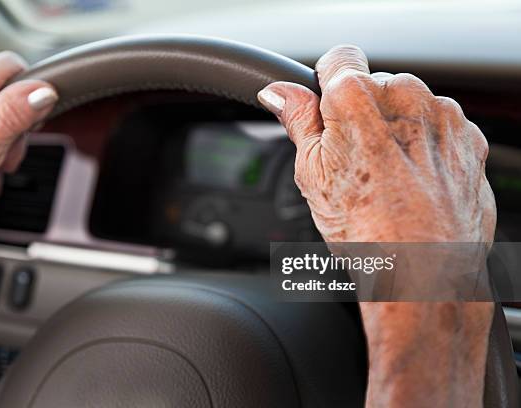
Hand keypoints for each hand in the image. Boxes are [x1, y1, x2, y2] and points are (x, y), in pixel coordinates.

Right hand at [258, 45, 495, 243]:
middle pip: (376, 85)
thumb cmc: (366, 231)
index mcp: (358, 98)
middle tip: (355, 161)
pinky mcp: (470, 139)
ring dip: (397, 129)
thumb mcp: (311, 174)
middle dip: (363, 113)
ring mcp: (444, 117)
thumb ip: (297, 121)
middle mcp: (407, 96)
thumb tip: (279, 93)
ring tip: (387, 178)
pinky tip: (414, 183)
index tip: (328, 110)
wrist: (425, 274)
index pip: (339, 57)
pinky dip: (427, 146)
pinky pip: (440, 128)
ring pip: (410, 107)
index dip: (327, 86)